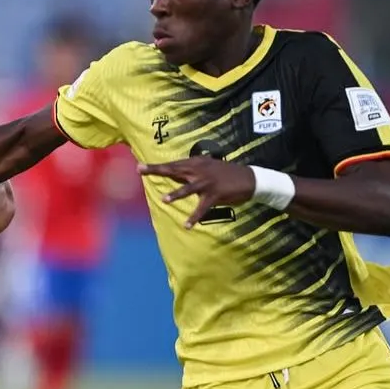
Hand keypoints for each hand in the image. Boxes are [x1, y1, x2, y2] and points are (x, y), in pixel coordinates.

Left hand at [140, 156, 256, 227]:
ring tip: (164, 200)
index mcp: (197, 163)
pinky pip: (202, 208)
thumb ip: (191, 170)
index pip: (173, 164)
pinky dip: (195, 217)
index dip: (156, 166)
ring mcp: (208, 182)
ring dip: (176, 194)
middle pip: (175, 170)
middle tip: (140, 170)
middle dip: (157, 170)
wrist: (250, 178)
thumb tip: (174, 172)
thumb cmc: (226, 173)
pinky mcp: (216, 195)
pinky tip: (187, 225)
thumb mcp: (208, 167)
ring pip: (188, 188)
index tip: (139, 167)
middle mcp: (200, 170)